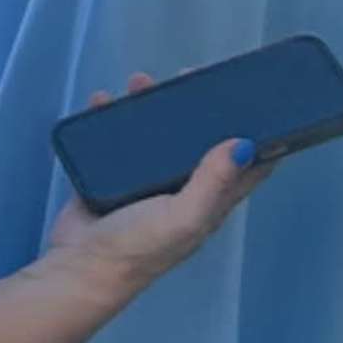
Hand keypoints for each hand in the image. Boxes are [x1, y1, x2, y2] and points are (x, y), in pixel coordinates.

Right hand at [47, 82, 263, 299]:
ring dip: (151, 105)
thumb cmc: (140, 246)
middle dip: (197, 107)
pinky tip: (103, 100)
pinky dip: (109, 115)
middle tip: (190, 77)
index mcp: (209, 200)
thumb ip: (213, 181)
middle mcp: (182, 187)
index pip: (246, 165)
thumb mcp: (185, 216)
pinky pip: (114, 136)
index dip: (259, 135)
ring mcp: (146, 180)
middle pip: (198, 139)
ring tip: (140, 82)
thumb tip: (245, 144)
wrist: (82, 265)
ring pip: (156, 133)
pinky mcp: (111, 174)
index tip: (260, 101)